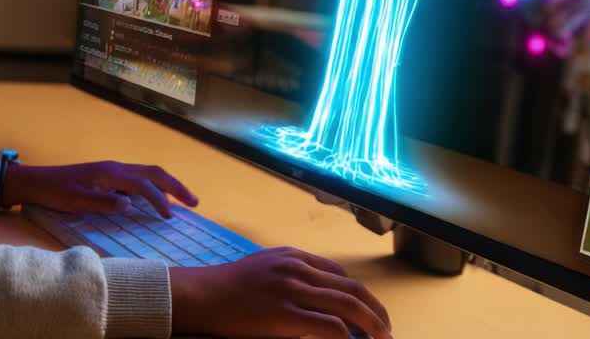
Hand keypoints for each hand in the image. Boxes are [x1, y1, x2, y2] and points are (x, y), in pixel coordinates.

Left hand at [0, 160, 198, 216]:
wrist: (36, 181)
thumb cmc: (54, 192)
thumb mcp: (75, 200)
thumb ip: (102, 203)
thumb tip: (129, 205)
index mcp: (110, 173)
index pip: (143, 184)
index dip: (159, 199)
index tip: (169, 217)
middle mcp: (115, 168)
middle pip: (154, 172)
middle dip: (176, 186)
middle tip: (195, 202)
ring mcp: (113, 171)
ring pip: (148, 173)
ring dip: (167, 185)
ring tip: (183, 201)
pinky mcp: (109, 177)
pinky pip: (138, 179)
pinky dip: (154, 187)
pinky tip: (156, 200)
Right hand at [171, 247, 392, 338]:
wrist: (202, 295)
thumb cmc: (228, 286)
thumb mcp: (265, 268)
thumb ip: (291, 276)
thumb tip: (316, 295)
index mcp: (294, 258)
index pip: (340, 275)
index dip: (361, 295)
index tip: (370, 312)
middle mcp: (298, 270)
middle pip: (352, 289)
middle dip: (375, 310)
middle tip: (387, 329)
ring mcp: (292, 291)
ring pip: (348, 306)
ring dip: (371, 324)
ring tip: (382, 338)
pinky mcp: (285, 314)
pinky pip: (329, 325)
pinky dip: (345, 335)